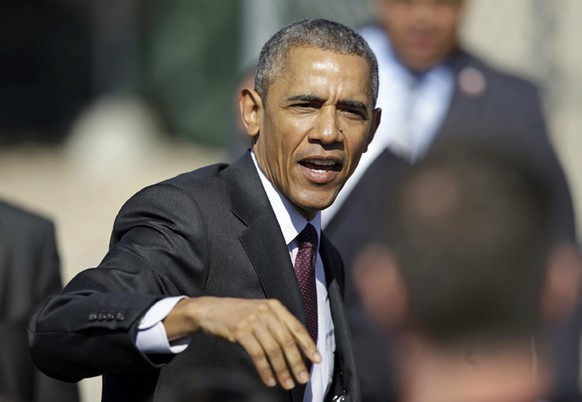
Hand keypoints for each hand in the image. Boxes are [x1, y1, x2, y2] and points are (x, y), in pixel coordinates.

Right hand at [163, 296, 320, 389]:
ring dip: (281, 369)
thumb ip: (277, 324)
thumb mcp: (261, 312)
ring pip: (273, 349)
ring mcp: (253, 320)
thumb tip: (297, 348)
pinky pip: (257, 354)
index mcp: (275, 307)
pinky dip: (265, 369)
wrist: (210, 309)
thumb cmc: (237, 314)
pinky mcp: (240, 330)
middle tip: (302, 378)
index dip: (308, 345)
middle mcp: (266, 311)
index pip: (297, 327)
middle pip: (287, 340)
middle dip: (296, 362)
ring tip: (287, 383)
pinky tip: (269, 379)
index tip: (316, 360)